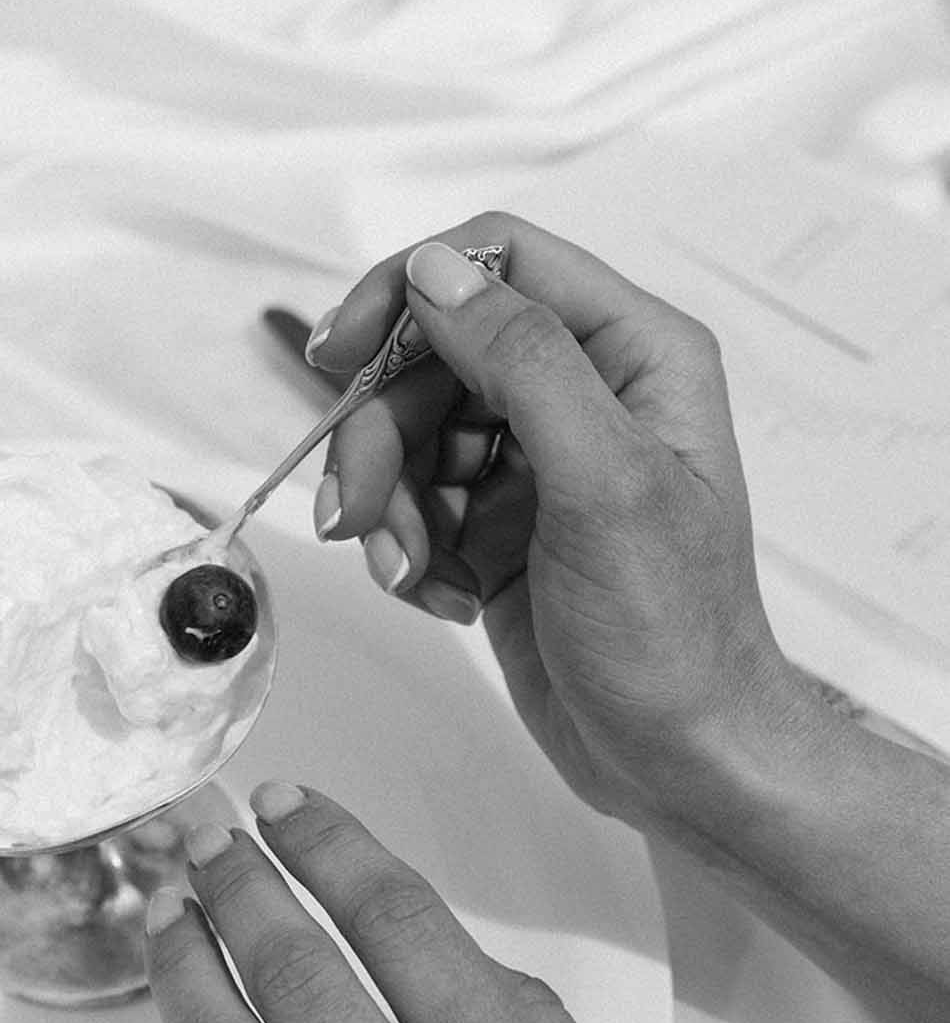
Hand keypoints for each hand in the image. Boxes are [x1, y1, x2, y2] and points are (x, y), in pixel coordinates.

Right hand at [309, 214, 804, 831]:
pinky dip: (405, 546)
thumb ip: (524, 361)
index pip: (500, 260)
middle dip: (382, 432)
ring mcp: (536, 459)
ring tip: (407, 572)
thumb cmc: (672, 633)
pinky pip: (413, 499)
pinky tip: (439, 596)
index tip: (341, 355)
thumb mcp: (605, 483)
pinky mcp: (499, 523)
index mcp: (634, 354)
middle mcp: (584, 391)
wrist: (680, 761)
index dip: (408, 292)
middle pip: (434, 353)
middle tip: (356, 510)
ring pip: (411, 430)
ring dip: (387, 502)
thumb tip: (435, 270)